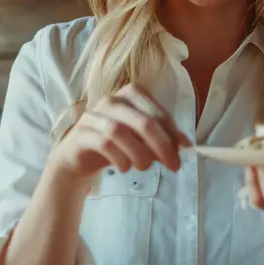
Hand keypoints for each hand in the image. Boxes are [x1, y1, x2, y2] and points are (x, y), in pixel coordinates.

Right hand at [48, 83, 190, 182]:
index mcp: (129, 96)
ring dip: (139, 153)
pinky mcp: (81, 134)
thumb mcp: (140, 142)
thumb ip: (159, 140)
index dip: (173, 131)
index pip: (156, 111)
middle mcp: (111, 101)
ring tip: (145, 167)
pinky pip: (103, 144)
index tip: (185, 149)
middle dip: (162, 145)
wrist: (78, 158)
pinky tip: (125, 168)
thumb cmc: (114, 146)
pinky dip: (119, 158)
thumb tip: (182, 147)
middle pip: (143, 121)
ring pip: (121, 131)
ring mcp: (93, 116)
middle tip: (173, 165)